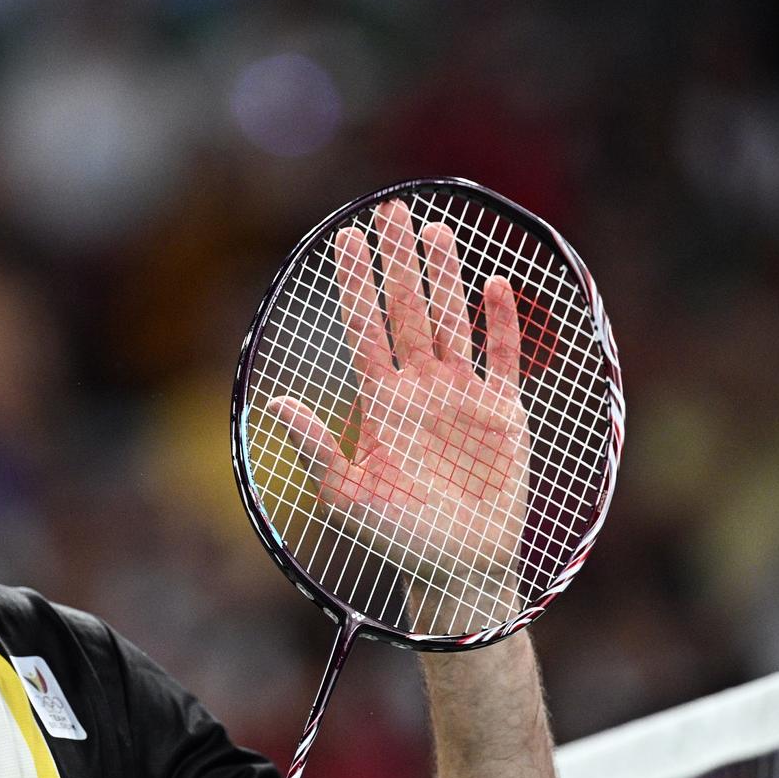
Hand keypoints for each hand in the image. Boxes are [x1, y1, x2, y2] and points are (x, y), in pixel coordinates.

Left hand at [270, 200, 529, 612]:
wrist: (459, 569)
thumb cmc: (397, 538)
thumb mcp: (346, 494)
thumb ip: (314, 446)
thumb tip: (273, 404)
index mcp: (379, 403)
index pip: (363, 329)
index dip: (354, 284)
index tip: (344, 239)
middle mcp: (418, 389)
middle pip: (405, 310)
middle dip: (396, 261)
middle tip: (389, 208)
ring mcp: (461, 396)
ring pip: (451, 321)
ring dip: (445, 276)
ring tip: (434, 229)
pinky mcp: (503, 411)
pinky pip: (505, 357)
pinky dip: (503, 323)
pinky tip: (496, 283)